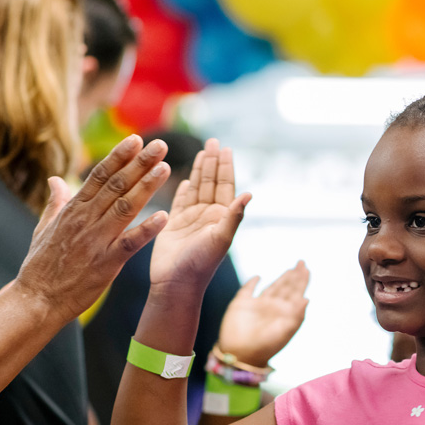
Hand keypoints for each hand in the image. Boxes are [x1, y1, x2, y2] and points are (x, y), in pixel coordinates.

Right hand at [15, 135, 169, 321]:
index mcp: (73, 210)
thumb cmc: (41, 265)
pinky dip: (147, 229)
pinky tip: (165, 216)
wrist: (37, 299)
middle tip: (160, 144)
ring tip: (166, 167)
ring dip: (147, 186)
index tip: (136, 139)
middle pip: (116, 185)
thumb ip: (56, 203)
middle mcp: (85, 220)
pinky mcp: (106, 262)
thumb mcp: (44, 229)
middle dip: (139, 163)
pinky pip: (130, 242)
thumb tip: (56, 179)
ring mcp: (96, 240)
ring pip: (125, 207)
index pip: (99, 175)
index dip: (119, 156)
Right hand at [149, 139, 250, 294]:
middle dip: (213, 162)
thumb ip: (234, 215)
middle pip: (211, 182)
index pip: (225, 186)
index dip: (225, 167)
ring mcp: (191, 219)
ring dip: (199, 170)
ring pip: (197, 188)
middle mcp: (209, 216)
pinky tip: (186, 179)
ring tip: (202, 151)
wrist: (176, 284)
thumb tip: (251, 193)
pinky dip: (184, 189)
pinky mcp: (174, 224)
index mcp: (222, 217)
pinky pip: (180, 201)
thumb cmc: (201, 264)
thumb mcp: (221, 238)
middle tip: (214, 141)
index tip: (226, 148)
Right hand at [218, 261, 310, 366]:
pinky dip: (252, 283)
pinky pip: (248, 290)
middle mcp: (273, 307)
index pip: (296, 293)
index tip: (306, 269)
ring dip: (281, 278)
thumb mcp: (284, 330)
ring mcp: (257, 305)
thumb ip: (296, 314)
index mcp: (284, 313)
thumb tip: (307, 299)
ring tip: (290, 270)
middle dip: (294, 276)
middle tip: (302, 262)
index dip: (302, 280)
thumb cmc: (265, 345)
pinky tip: (258, 277)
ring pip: (272, 287)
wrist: (241, 354)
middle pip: (286, 287)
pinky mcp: (241, 304)